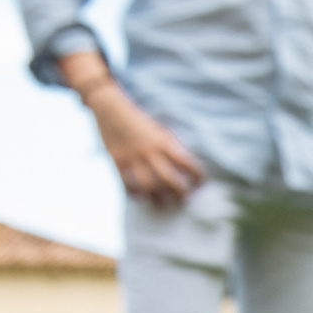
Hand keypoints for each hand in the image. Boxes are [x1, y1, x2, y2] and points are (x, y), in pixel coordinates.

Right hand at [89, 85, 205, 205]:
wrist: (111, 109)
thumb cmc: (139, 121)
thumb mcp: (159, 130)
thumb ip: (171, 146)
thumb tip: (185, 164)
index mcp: (164, 142)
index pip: (187, 163)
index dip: (197, 175)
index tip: (200, 183)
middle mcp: (150, 151)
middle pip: (170, 179)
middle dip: (180, 193)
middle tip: (184, 198)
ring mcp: (133, 157)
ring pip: (149, 186)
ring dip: (158, 198)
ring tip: (163, 202)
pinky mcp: (117, 161)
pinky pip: (127, 184)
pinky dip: (135, 194)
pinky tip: (141, 197)